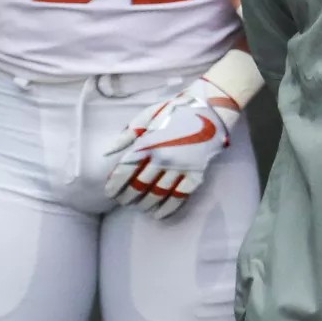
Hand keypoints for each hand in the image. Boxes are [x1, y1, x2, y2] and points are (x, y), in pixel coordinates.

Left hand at [103, 52, 263, 219]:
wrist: (213, 106)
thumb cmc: (178, 109)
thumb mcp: (149, 115)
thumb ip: (128, 134)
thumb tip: (108, 152)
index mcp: (148, 142)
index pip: (125, 171)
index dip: (115, 185)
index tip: (110, 193)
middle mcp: (162, 157)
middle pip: (139, 185)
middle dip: (128, 197)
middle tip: (124, 202)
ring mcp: (180, 166)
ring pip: (158, 193)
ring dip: (146, 204)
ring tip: (140, 207)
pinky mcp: (197, 171)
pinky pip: (181, 195)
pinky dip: (169, 207)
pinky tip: (160, 214)